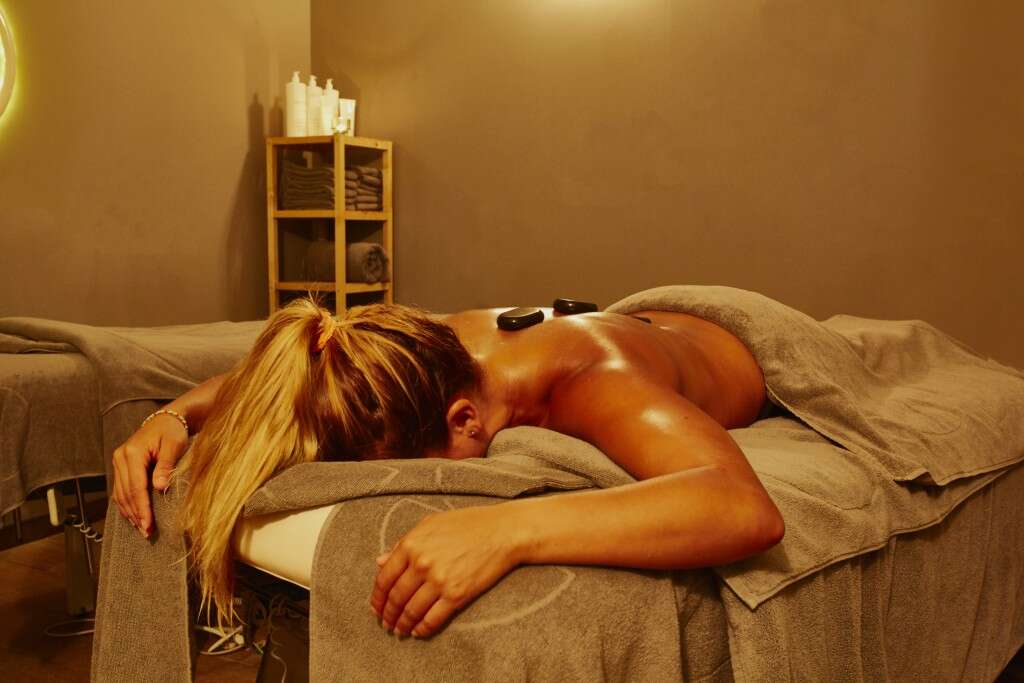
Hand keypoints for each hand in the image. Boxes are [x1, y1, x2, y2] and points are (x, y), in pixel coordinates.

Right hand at [111, 413, 189, 537]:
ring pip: (120, 493)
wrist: (167, 419)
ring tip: (141, 529)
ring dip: (130, 512)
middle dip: (136, 514)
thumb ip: (165, 466)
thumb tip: (159, 488)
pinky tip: (133, 516)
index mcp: (132, 452)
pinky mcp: (121, 466)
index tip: (148, 524)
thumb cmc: (173, 431)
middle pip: (126, 492)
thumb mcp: (174, 446)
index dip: (142, 507)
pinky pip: (121, 489)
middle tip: (146, 532)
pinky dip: (126, 504)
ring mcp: (118, 462)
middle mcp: (120, 457)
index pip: (136, 486)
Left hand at [370, 504, 523, 637]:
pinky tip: (418, 631)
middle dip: (388, 615)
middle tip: (385, 624)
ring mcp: (439, 580)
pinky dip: (422, 629)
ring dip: (402, 624)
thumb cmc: (468, 524)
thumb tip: (380, 561)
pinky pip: (433, 618)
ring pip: (411, 611)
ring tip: (400, 631)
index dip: (377, 597)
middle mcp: (421, 563)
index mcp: (411, 544)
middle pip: (396, 598)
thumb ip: (403, 543)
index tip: (376, 607)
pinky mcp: (457, 595)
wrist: (502, 531)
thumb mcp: (430, 524)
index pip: (384, 578)